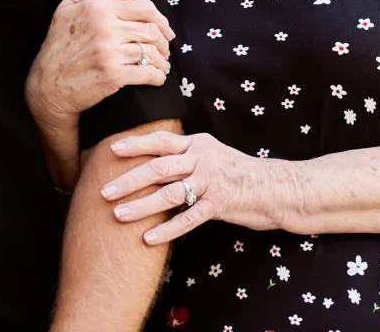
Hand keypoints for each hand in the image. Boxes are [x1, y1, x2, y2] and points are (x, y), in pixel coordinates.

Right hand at [25, 0, 174, 130]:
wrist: (47, 84)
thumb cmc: (58, 43)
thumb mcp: (69, 6)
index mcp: (97, 8)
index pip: (144, 8)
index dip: (160, 19)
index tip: (165, 29)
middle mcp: (105, 27)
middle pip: (151, 30)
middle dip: (163, 40)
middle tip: (165, 49)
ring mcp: (109, 52)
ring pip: (151, 52)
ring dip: (162, 60)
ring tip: (162, 64)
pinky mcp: (113, 75)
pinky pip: (147, 73)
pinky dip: (158, 76)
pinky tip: (158, 77)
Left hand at [100, 130, 267, 243]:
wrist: (275, 187)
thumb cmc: (238, 172)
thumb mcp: (212, 153)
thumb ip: (186, 155)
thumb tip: (154, 159)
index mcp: (197, 143)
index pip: (161, 141)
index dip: (136, 144)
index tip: (111, 149)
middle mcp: (201, 158)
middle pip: (158, 167)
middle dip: (129, 179)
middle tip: (104, 190)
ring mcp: (211, 181)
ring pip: (169, 193)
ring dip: (141, 205)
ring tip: (118, 215)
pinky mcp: (219, 205)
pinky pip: (188, 219)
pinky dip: (167, 229)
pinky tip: (148, 238)